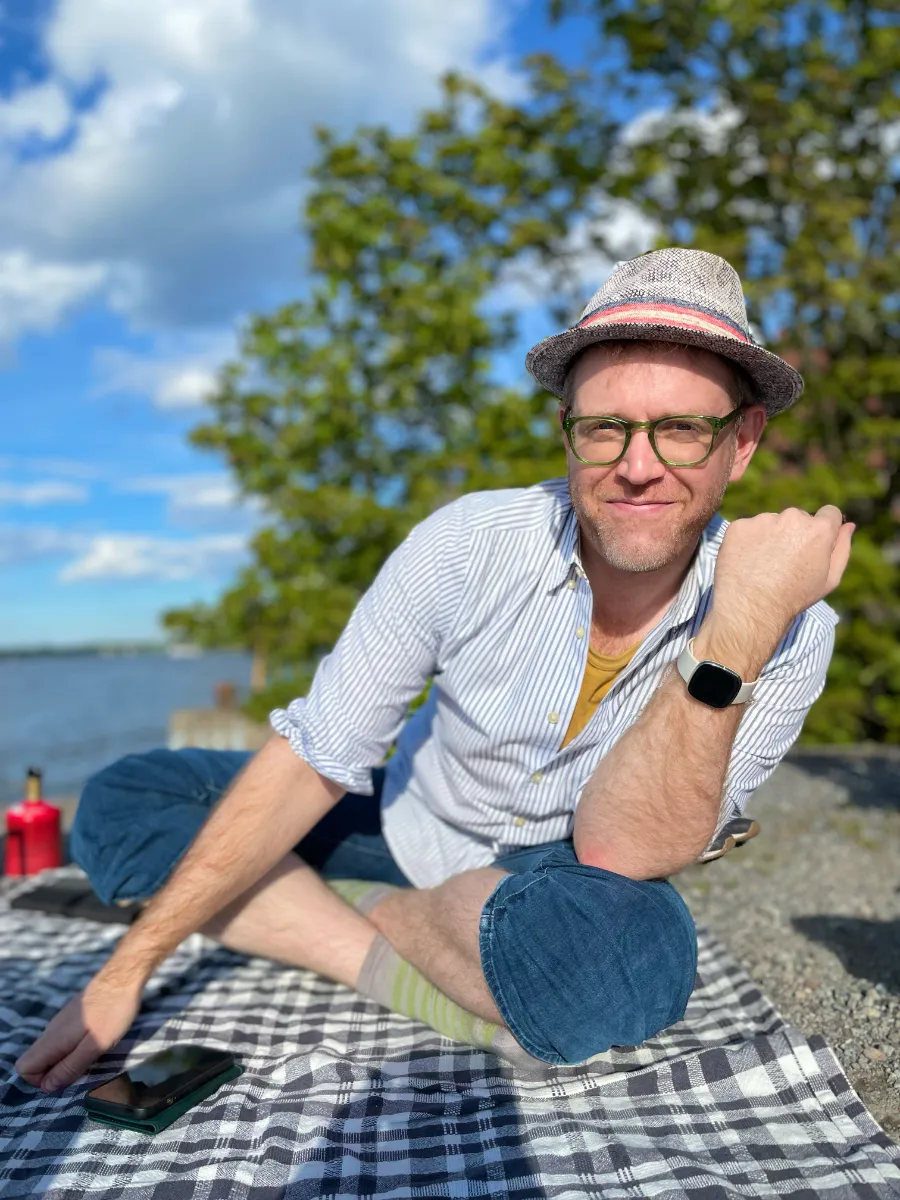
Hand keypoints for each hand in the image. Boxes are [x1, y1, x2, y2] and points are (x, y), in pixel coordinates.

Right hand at [15, 966, 142, 1091]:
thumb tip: (46, 1087)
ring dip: (67, 1062)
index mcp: (52, 1039)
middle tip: (84, 1071)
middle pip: (38, 1062)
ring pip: (53, 1052)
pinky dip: (75, 1049)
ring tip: (93, 1058)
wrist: (124, 976)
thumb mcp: (95, 1045)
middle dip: (56, 1073)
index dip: (40, 1081)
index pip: (24, 1068)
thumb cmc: (113, 1012)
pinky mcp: (74, 1017)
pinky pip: (64, 1041)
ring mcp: (62, 1022)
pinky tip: (96, 1044)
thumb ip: (70, 1067)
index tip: (66, 1080)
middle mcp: (51, 1030)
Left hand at [712, 505, 854, 639]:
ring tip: (764, 564)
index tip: (813, 542)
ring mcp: (763, 520)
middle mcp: (792, 518)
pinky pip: (748, 528)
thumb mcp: (829, 579)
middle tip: (784, 561)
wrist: (751, 608)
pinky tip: (747, 561)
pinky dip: (748, 541)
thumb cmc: (794, 597)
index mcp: (818, 529)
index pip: (829, 513)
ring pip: (771, 522)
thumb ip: (842, 548)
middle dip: (794, 534)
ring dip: (770, 536)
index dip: (823, 528)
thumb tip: (848, 525)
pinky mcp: (739, 526)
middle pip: (798, 518)